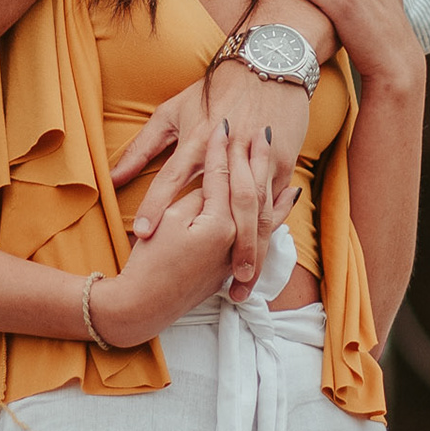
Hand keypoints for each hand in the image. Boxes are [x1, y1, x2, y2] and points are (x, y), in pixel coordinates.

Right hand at [91, 131, 300, 346]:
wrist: (144, 307)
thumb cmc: (150, 262)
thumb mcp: (170, 222)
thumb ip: (196, 197)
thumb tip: (215, 184)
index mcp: (218, 222)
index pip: (222, 176)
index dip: (219, 148)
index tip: (221, 123)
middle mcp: (236, 237)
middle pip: (248, 189)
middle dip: (251, 157)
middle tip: (259, 127)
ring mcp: (238, 253)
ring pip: (264, 211)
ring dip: (270, 182)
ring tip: (280, 156)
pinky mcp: (233, 265)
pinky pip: (264, 233)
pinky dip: (276, 214)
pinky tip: (286, 199)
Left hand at [108, 64, 308, 301]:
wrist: (266, 64)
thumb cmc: (214, 90)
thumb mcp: (174, 111)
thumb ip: (143, 145)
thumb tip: (114, 174)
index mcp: (196, 138)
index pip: (170, 177)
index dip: (154, 206)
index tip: (142, 235)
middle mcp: (228, 150)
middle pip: (222, 204)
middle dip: (216, 245)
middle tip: (204, 280)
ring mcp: (258, 157)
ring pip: (254, 212)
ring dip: (250, 249)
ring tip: (241, 283)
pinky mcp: (283, 161)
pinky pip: (275, 203)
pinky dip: (269, 231)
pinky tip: (262, 257)